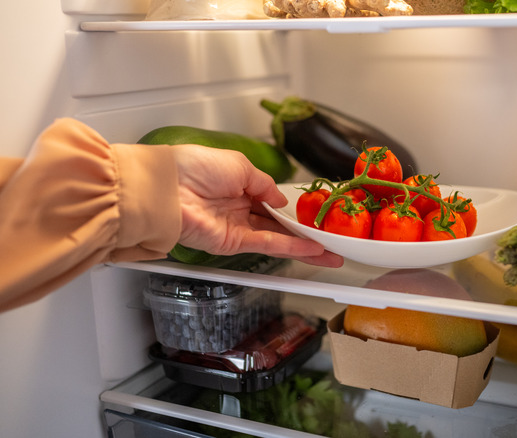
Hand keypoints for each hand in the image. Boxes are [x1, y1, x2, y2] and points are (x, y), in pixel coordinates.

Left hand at [171, 144, 342, 267]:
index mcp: (238, 185)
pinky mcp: (232, 243)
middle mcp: (238, 208)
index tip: (316, 216)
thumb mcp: (240, 165)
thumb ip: (265, 185)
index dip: (295, 210)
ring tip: (332, 253)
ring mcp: (236, 228)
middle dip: (306, 233)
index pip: (272, 201)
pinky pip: (268, 244)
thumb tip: (282, 201)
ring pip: (279, 238)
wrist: (168, 188)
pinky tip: (312, 249)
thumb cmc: (195, 167)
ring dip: (306, 246)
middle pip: (279, 224)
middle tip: (332, 241)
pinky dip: (291, 247)